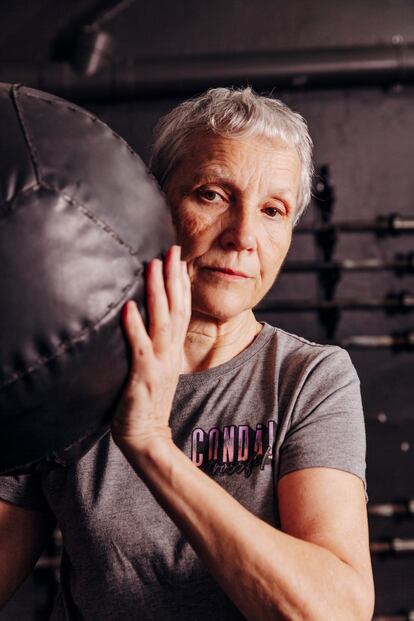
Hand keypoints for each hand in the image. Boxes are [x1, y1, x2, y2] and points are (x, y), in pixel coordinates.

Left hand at [111, 245, 190, 452]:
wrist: (147, 436)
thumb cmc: (146, 402)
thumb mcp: (157, 369)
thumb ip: (155, 346)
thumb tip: (145, 323)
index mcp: (173, 350)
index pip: (182, 310)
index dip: (180, 283)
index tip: (178, 259)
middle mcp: (170, 352)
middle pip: (177, 308)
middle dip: (174, 278)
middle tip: (172, 249)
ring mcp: (159, 364)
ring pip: (162, 321)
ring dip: (158, 293)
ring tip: (153, 266)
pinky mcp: (143, 376)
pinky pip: (140, 347)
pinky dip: (135, 327)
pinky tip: (128, 307)